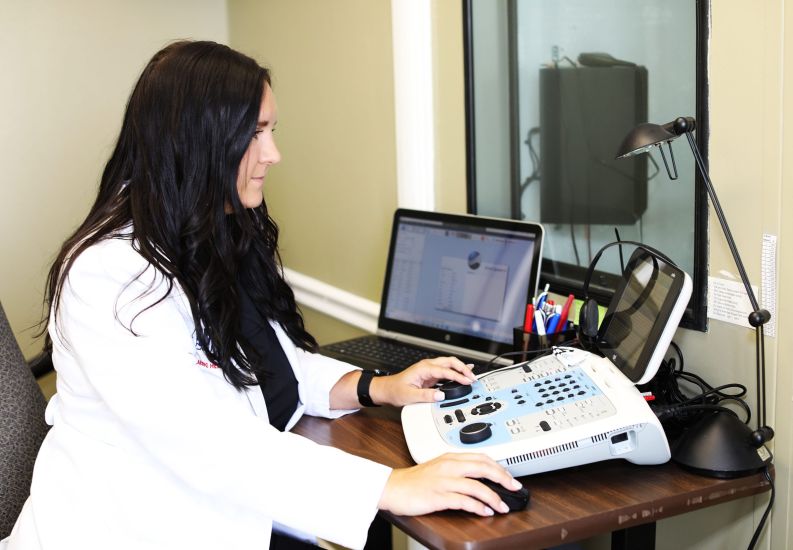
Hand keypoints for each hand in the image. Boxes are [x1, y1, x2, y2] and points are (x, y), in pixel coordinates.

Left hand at [370, 356, 475, 406]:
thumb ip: (426, 396)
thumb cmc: (395, 390)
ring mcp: (429, 369)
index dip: (458, 376)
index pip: (445, 371)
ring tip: (472, 374)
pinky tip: (462, 373)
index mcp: (423, 368)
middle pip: (449, 362)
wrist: (386, 389)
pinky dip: (455, 371)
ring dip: (460, 368)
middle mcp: (427, 366)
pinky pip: (445, 370)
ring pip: (448, 364)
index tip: (467, 381)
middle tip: (473, 377)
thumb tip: (441, 396)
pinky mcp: (430, 375)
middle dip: (463, 368)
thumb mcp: (409, 395)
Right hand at [378, 452, 522, 515]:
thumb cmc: (414, 481)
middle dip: (503, 478)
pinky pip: (464, 501)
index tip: (510, 476)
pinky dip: (478, 507)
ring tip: (503, 506)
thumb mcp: (438, 468)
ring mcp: (444, 481)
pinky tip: (485, 512)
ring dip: (494, 497)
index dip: (499, 467)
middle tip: (515, 488)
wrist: (392, 487)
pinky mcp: (438, 496)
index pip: (481, 458)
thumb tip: (479, 479)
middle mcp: (449, 466)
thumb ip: (457, 470)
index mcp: (450, 457)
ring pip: (477, 485)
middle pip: (483, 468)